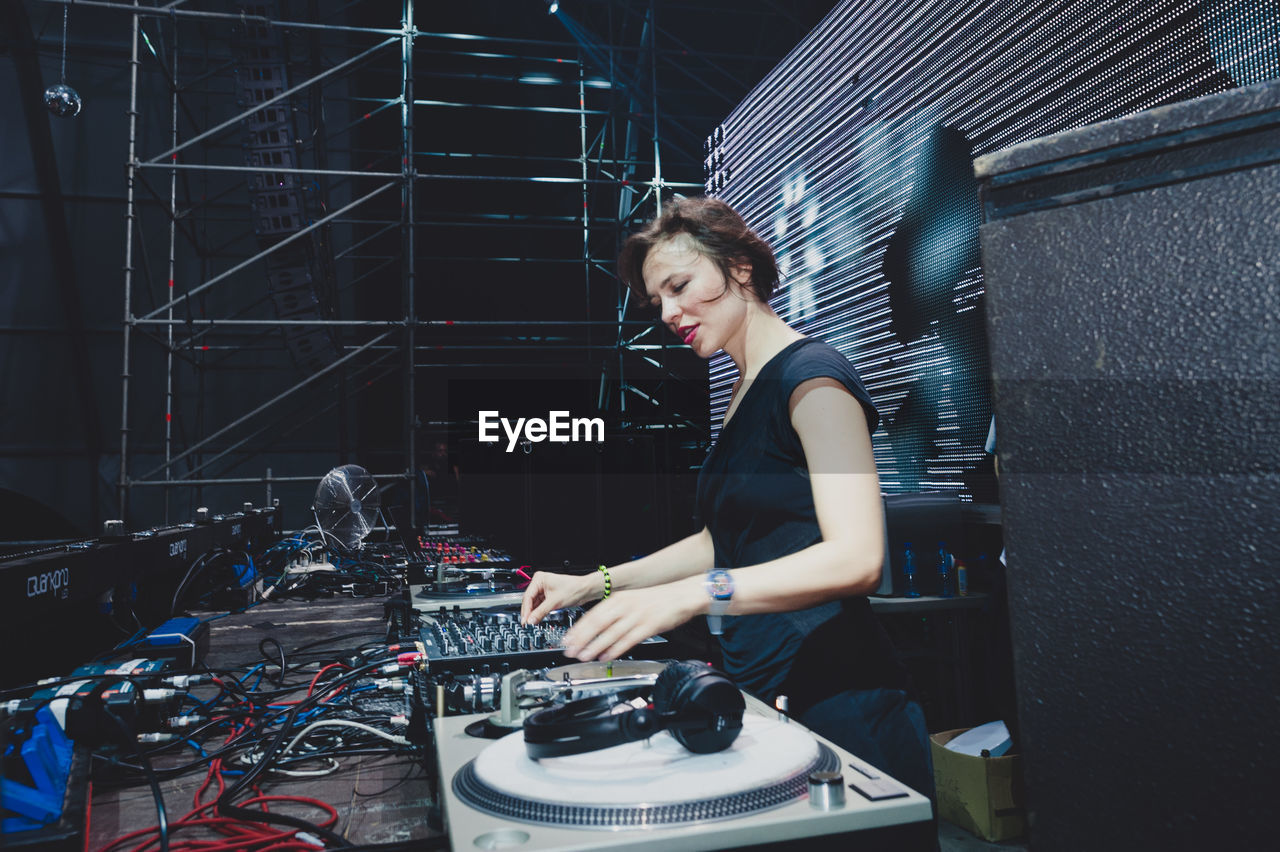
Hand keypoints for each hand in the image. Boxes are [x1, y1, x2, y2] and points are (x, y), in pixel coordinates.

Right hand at [520, 571, 597, 625]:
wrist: (586, 590)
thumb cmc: (574, 588)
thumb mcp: (555, 602)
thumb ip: (541, 612)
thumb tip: (531, 620)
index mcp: (539, 579)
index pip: (528, 596)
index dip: (526, 610)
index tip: (525, 621)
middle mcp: (540, 583)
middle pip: (530, 601)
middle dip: (529, 613)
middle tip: (526, 624)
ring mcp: (544, 590)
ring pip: (534, 604)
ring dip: (533, 614)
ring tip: (531, 624)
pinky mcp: (548, 596)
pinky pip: (540, 606)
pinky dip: (539, 613)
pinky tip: (537, 619)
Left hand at [561, 580, 703, 661]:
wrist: (681, 596)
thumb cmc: (656, 600)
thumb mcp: (631, 600)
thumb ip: (614, 612)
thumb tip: (595, 628)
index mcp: (619, 599)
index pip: (592, 614)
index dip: (578, 629)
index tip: (567, 639)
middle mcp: (626, 606)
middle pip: (598, 623)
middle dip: (581, 639)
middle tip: (570, 650)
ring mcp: (637, 616)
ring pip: (611, 633)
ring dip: (595, 646)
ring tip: (584, 657)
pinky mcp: (648, 626)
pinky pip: (628, 640)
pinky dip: (616, 649)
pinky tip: (607, 656)